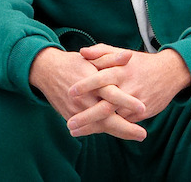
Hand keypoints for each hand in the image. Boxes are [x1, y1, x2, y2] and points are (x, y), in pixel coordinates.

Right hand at [29, 47, 147, 140]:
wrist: (46, 71)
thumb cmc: (73, 63)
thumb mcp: (92, 58)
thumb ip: (112, 58)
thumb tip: (129, 55)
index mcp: (92, 82)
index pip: (111, 94)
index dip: (127, 102)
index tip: (143, 108)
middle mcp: (84, 99)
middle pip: (107, 117)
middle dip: (126, 128)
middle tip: (143, 134)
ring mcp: (77, 110)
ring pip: (100, 126)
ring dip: (119, 132)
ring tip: (136, 135)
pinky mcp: (71, 116)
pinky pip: (90, 127)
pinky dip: (105, 130)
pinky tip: (119, 132)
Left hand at [71, 45, 190, 123]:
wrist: (170, 72)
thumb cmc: (139, 63)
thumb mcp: (120, 53)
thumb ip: (101, 52)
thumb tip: (82, 52)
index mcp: (120, 71)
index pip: (100, 78)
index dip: (85, 85)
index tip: (70, 93)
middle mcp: (128, 88)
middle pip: (106, 105)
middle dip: (87, 116)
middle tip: (69, 124)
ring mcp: (136, 103)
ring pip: (113, 118)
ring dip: (94, 127)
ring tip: (75, 131)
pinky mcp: (143, 113)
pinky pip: (123, 122)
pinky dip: (108, 128)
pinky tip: (92, 131)